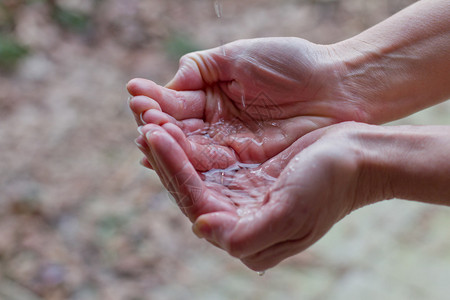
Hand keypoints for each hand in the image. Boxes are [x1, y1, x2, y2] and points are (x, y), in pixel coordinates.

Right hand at [128, 38, 368, 169]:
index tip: (135, 95)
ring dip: (168, 148)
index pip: (175, 104)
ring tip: (146, 140)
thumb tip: (166, 84)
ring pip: (191, 152)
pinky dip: (190, 167)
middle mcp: (216, 126)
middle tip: (140, 120)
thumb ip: (200, 68)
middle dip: (156, 126)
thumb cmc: (292, 64)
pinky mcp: (246, 166)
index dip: (156, 102)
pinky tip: (168, 163)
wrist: (337, 86)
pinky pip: (213, 170)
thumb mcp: (238, 57)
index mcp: (211, 98)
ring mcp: (230, 148)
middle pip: (178, 132)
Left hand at [135, 121, 374, 270]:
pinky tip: (175, 128)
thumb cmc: (331, 184)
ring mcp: (240, 197)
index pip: (196, 205)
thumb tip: (201, 229)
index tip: (155, 137)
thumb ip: (247, 235)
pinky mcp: (245, 177)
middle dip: (166, 159)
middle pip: (189, 191)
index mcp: (246, 235)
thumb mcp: (293, 213)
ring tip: (151, 122)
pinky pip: (209, 162)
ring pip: (195, 176)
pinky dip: (190, 145)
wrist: (359, 159)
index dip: (173, 172)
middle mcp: (238, 219)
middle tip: (145, 124)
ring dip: (173, 151)